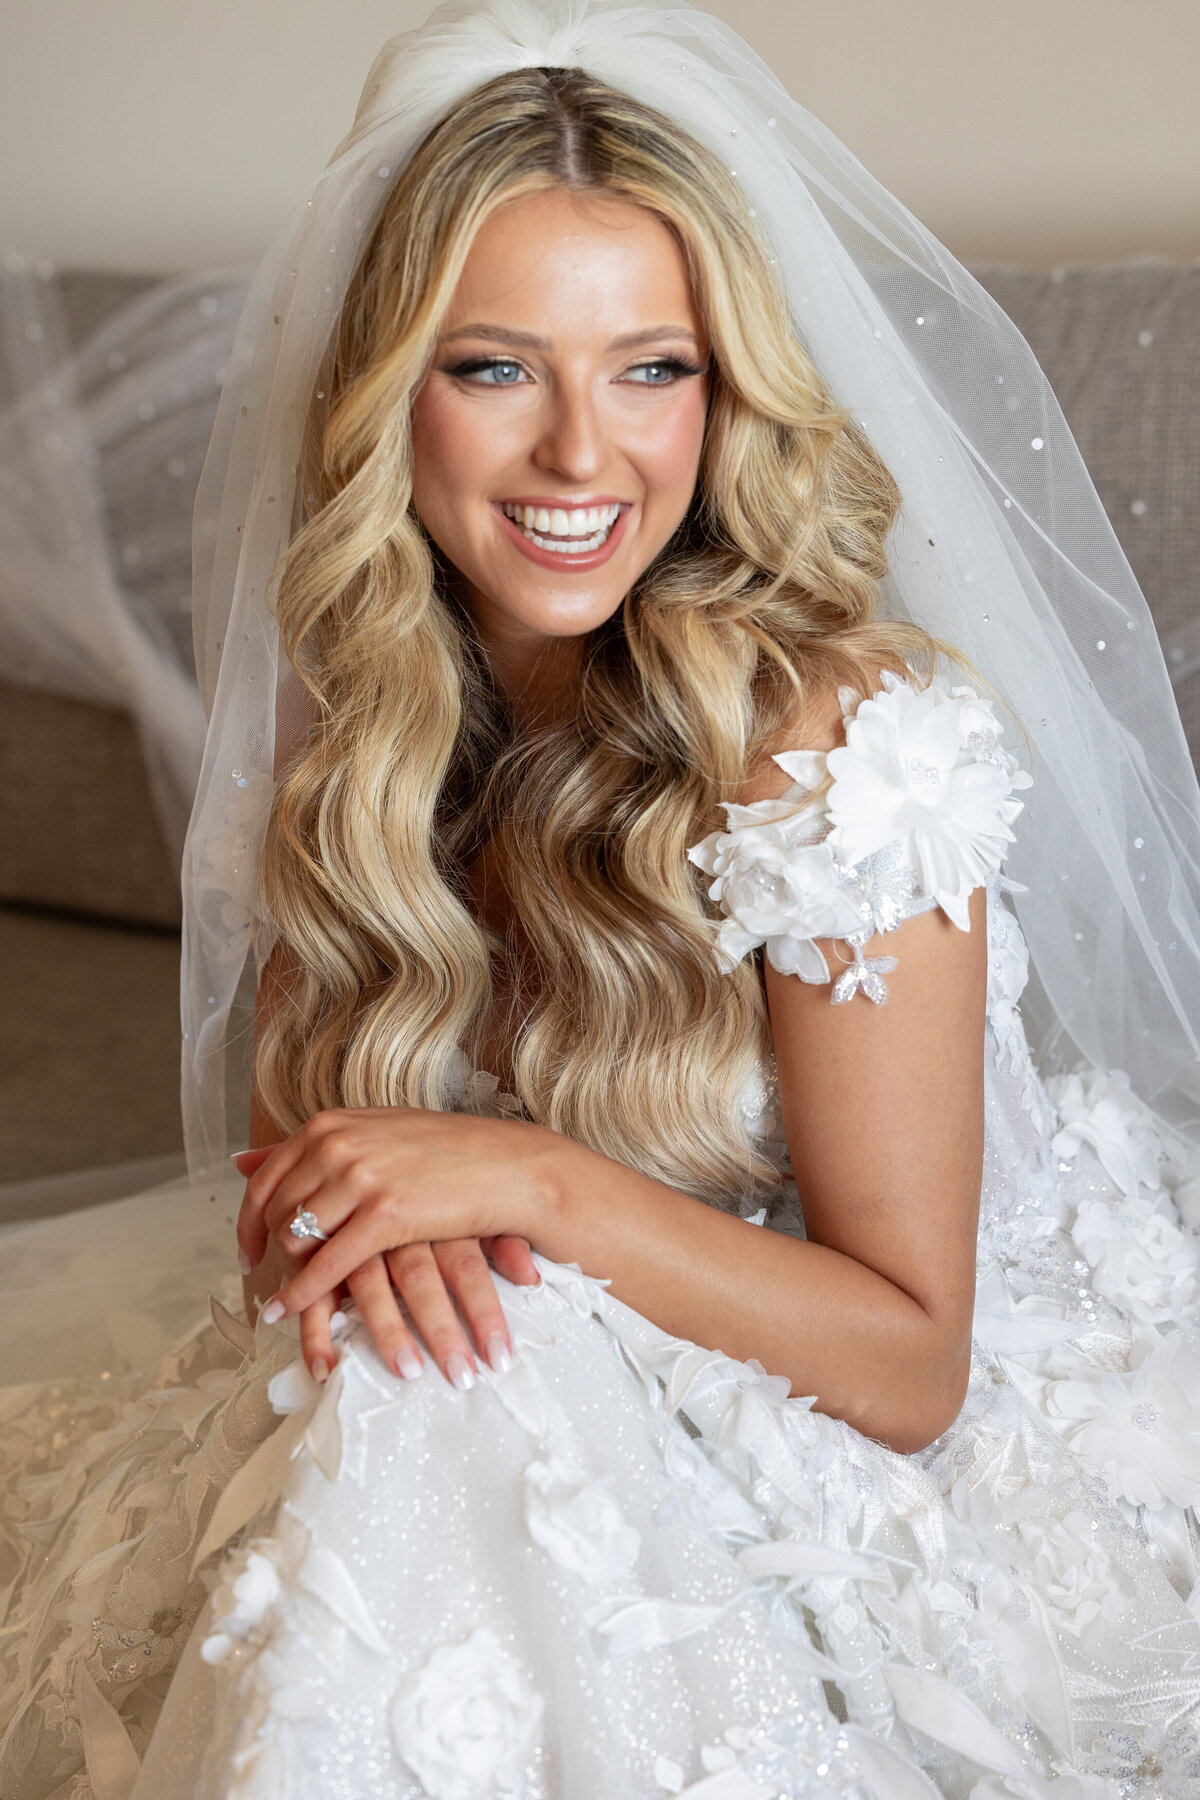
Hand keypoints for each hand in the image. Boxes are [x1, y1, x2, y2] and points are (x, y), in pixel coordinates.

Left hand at [235, 1106, 559, 1369]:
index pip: (266, 1177)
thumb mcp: (373, 1134)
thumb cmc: (447, 1153)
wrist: (507, 1166)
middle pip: (275, 1210)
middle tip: (264, 1280)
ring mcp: (360, 1176)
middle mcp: (337, 1144)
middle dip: (266, 1251)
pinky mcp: (385, 1213)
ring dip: (286, 1276)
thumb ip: (313, 1149)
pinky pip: (328, 1262)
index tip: (248, 1251)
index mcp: (331, 1124)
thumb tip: (240, 1160)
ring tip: (277, 1306)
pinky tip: (290, 1312)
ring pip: (298, 1237)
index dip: (248, 1220)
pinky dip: (303, 1292)